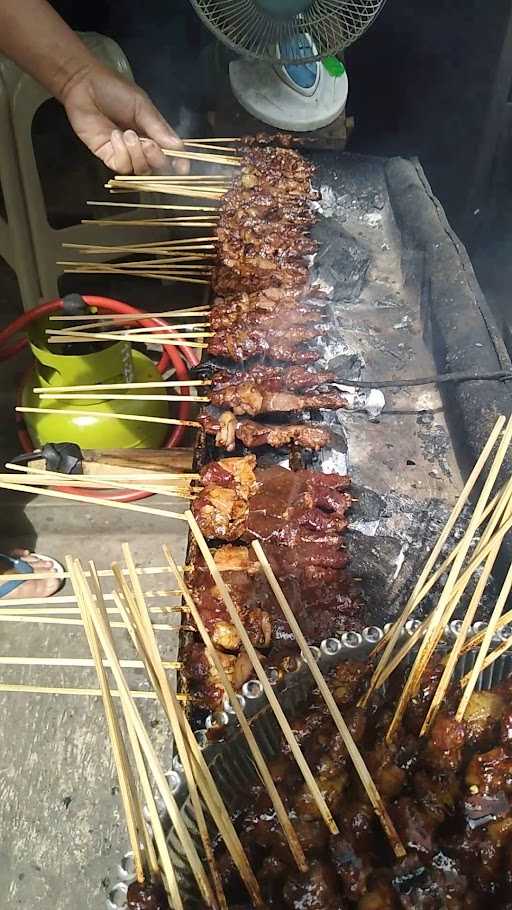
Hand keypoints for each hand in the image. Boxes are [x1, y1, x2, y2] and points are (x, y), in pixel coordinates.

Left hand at [61, 61, 187, 174]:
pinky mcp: (108, 156)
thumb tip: (178, 147)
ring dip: (137, 155)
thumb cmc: (114, 89)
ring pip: (140, 170)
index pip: (170, 154)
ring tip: (128, 134)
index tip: (182, 167)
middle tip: (149, 144)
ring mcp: (125, 153)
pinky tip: (115, 137)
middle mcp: (141, 146)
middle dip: (157, 159)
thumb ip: (158, 127)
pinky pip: (122, 166)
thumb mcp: (142, 105)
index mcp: (154, 132)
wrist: (84, 84)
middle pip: (157, 167)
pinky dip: (122, 154)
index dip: (178, 163)